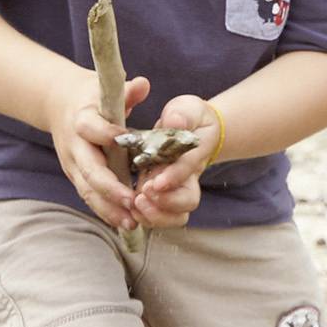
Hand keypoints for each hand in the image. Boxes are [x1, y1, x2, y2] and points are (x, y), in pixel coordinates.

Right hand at [51, 68, 144, 230]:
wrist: (59, 104)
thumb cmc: (92, 96)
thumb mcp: (105, 88)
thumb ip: (126, 90)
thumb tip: (143, 84)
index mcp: (82, 120)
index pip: (91, 128)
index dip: (107, 134)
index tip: (126, 141)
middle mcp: (74, 146)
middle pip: (89, 170)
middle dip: (110, 188)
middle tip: (132, 201)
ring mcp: (73, 165)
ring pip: (88, 190)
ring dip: (109, 208)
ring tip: (131, 222)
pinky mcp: (77, 177)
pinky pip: (90, 197)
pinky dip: (106, 211)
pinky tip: (125, 223)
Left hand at [128, 93, 222, 227]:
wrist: (194, 128)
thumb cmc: (188, 117)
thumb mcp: (187, 109)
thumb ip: (181, 115)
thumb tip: (173, 121)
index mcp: (195, 153)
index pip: (187, 167)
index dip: (173, 177)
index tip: (156, 183)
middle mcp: (189, 177)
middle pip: (187, 201)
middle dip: (165, 203)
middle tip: (142, 196)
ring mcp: (178, 190)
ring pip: (176, 215)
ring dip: (155, 215)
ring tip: (135, 205)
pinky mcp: (163, 197)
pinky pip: (161, 216)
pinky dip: (147, 217)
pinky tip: (131, 209)